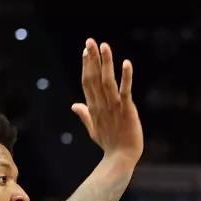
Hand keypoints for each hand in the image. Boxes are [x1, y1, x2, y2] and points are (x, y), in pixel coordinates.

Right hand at [71, 39, 143, 162]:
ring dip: (106, 63)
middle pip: (94, 78)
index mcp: (93, 107)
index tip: (86, 51)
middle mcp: (101, 105)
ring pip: (107, 81)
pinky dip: (126, 77)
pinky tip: (126, 63)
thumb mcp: (93, 129)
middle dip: (92, 59)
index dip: (87, 66)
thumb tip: (74, 105)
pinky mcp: (127, 111)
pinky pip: (125, 92)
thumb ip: (84, 115)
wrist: (121, 159)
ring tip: (104, 46)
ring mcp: (113, 107)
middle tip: (90, 41)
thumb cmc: (109, 144)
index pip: (88, 82)